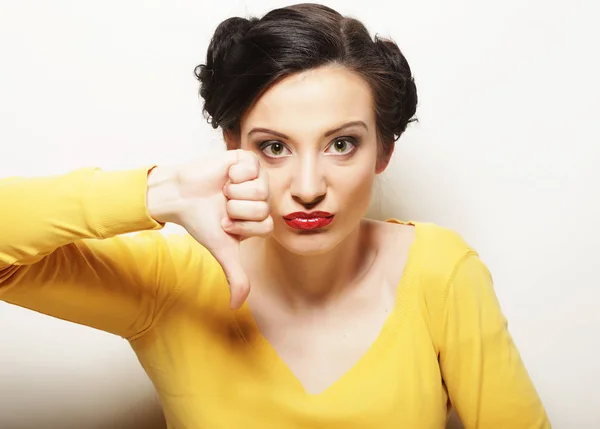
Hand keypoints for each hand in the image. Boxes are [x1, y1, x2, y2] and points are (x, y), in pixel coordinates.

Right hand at [147, 150, 271, 308]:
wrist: (179, 196)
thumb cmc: (201, 221)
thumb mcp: (222, 250)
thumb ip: (236, 276)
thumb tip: (236, 306)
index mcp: (260, 218)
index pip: (266, 225)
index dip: (242, 226)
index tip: (225, 223)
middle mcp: (261, 198)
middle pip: (263, 207)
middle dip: (236, 209)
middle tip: (223, 205)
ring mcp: (256, 178)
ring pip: (259, 188)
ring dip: (233, 192)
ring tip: (222, 190)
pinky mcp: (246, 160)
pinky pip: (251, 168)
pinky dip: (232, 173)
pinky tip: (224, 175)